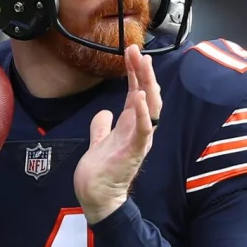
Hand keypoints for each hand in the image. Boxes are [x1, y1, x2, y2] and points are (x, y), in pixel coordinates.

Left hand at [75, 44, 160, 224]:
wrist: (95, 196)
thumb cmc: (100, 172)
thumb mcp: (99, 141)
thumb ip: (102, 126)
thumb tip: (104, 112)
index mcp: (132, 126)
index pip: (137, 93)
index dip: (135, 73)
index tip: (131, 52)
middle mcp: (140, 130)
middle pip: (148, 95)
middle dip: (143, 71)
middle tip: (136, 49)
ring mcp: (139, 140)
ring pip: (151, 107)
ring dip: (147, 84)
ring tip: (143, 63)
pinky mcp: (134, 151)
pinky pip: (144, 129)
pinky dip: (145, 113)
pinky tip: (141, 96)